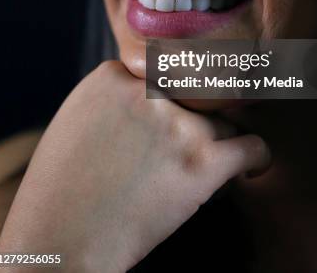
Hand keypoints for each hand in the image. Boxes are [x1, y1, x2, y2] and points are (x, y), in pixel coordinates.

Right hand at [0, 61, 270, 271]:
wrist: (61, 240)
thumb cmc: (62, 188)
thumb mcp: (76, 118)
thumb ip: (115, 95)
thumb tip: (154, 90)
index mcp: (113, 76)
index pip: (162, 75)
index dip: (166, 104)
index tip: (166, 124)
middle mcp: (148, 92)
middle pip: (193, 97)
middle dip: (189, 122)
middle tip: (177, 151)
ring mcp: (178, 124)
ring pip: (221, 122)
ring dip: (214, 144)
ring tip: (194, 171)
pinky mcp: (202, 161)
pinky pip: (252, 145)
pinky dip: (256, 157)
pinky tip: (251, 167)